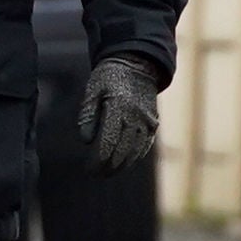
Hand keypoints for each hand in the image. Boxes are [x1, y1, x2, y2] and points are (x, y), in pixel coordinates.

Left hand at [79, 54, 160, 173]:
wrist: (137, 65)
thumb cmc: (108, 77)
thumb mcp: (92, 90)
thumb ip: (88, 114)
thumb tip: (86, 141)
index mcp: (119, 107)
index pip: (109, 141)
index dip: (100, 158)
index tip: (90, 169)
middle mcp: (137, 116)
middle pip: (123, 149)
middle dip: (109, 165)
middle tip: (96, 175)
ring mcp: (148, 120)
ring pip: (136, 150)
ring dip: (123, 164)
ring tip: (108, 173)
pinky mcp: (154, 122)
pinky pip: (146, 144)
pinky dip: (136, 156)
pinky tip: (125, 163)